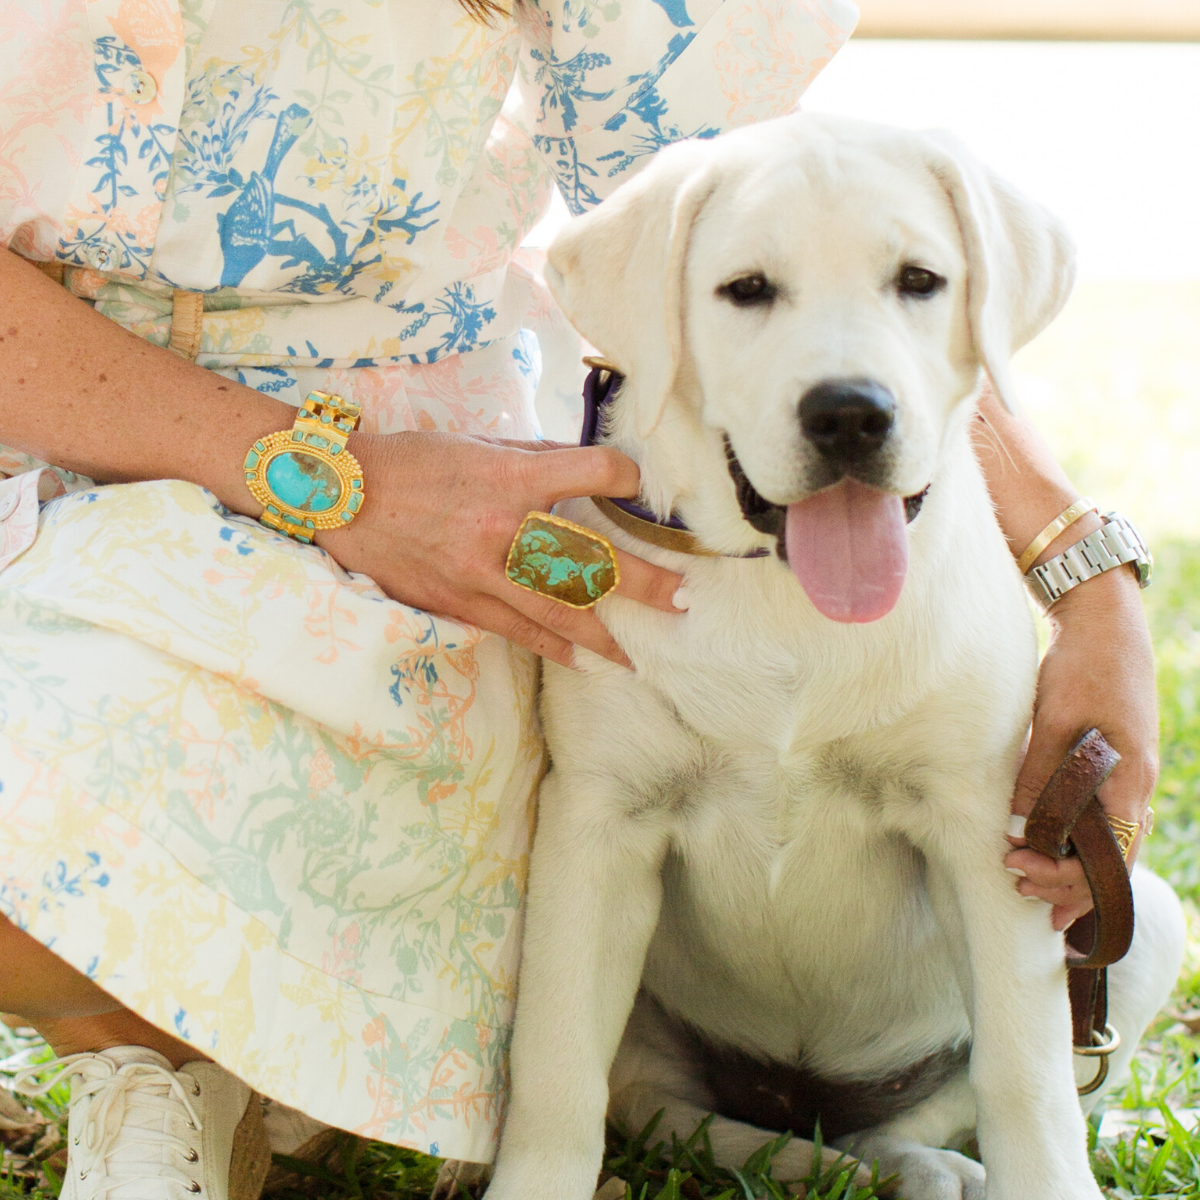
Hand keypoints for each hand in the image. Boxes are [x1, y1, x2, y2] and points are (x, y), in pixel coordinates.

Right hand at [315, 431, 683, 668]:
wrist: (344, 497)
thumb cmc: (414, 462)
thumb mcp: (479, 445)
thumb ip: (537, 458)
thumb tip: (587, 466)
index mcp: (512, 477)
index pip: (593, 474)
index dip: (627, 478)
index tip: (642, 487)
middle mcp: (504, 528)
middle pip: (589, 559)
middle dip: (642, 581)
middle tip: (681, 598)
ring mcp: (482, 571)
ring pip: (559, 609)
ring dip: (605, 634)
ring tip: (639, 654)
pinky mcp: (461, 601)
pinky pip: (517, 630)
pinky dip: (553, 646)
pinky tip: (582, 660)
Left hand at [1005, 565, 1157, 929]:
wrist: (1105, 625)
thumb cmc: (1082, 669)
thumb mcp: (1055, 722)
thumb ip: (1042, 775)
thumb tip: (1022, 827)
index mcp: (1129, 783)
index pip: (1108, 858)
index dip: (1067, 879)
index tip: (1020, 872)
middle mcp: (1136, 788)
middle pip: (1111, 859)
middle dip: (1067, 882)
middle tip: (1020, 889)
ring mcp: (1129, 776)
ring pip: (1109, 842)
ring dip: (1072, 866)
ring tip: (1034, 885)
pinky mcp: (1115, 764)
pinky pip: (1102, 817)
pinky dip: (1079, 841)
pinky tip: (1053, 849)